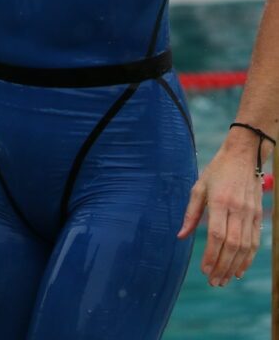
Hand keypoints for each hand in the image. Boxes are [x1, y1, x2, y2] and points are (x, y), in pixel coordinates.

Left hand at [178, 137, 264, 285]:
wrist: (244, 155)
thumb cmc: (218, 170)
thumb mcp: (199, 187)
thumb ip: (191, 213)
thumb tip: (181, 236)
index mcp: (220, 201)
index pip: (217, 235)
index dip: (211, 255)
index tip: (204, 270)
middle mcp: (237, 209)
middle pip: (231, 245)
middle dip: (222, 267)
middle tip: (213, 282)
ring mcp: (250, 213)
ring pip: (244, 247)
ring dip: (234, 267)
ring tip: (223, 280)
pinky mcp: (258, 215)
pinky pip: (254, 242)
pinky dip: (248, 259)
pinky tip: (239, 270)